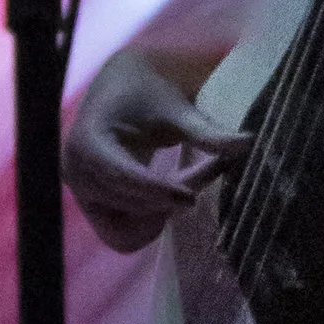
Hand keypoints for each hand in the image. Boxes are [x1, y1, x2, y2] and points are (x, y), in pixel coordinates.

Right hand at [62, 49, 242, 251]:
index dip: (159, 191)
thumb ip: (207, 132)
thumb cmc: (149, 93)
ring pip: (127, 230)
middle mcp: (76, 172)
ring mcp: (81, 193)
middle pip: (130, 206)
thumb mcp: (178, 110)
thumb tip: (248, 143)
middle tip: (212, 169)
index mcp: (88, 142)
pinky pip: (123, 236)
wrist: (123, 87)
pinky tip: (173, 191)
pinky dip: (153, 220)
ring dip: (163, 213)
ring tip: (191, 179)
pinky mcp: (92, 206)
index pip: (123, 178)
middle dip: (170, 198)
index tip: (192, 198)